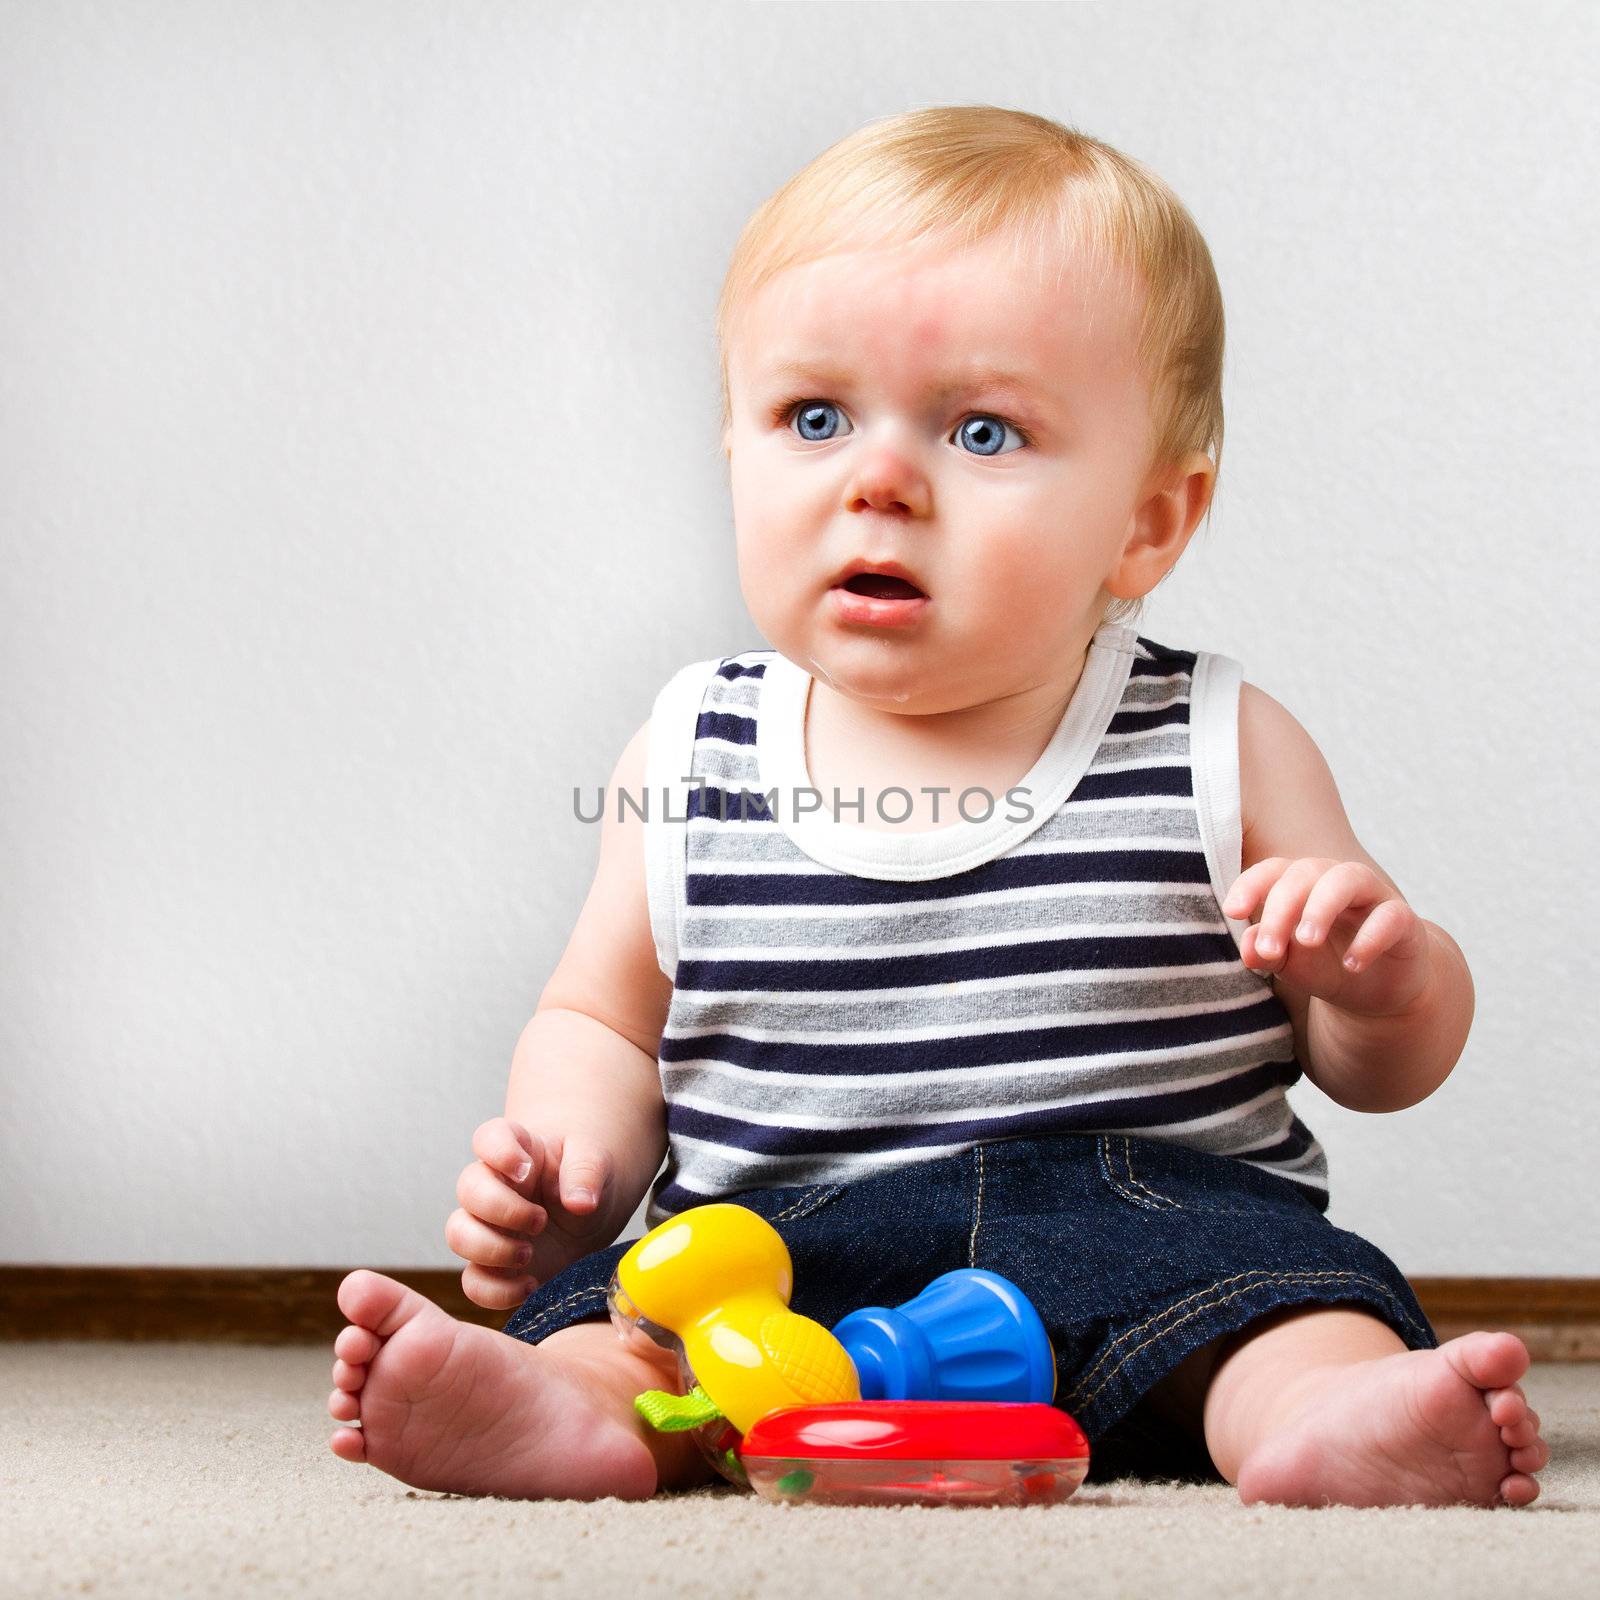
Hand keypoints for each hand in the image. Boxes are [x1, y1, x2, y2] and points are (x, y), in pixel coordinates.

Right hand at [447, 1117, 621, 1309]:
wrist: (592, 1217)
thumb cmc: (587, 1180)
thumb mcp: (598, 1164)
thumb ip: (587, 1172)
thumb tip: (580, 1202)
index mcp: (520, 1151)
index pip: (490, 1137)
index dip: (499, 1151)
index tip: (526, 1170)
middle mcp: (494, 1186)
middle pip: (467, 1189)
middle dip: (503, 1209)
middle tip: (540, 1222)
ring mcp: (488, 1226)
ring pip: (457, 1235)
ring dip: (491, 1249)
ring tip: (529, 1254)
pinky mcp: (492, 1266)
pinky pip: (472, 1281)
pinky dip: (496, 1291)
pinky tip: (530, 1284)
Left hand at [1223, 856, 1434, 1017]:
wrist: (1376, 990)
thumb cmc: (1325, 965)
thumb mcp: (1290, 964)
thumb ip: (1267, 952)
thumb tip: (1248, 948)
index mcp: (1301, 884)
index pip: (1273, 871)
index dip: (1251, 885)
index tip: (1234, 912)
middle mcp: (1335, 881)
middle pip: (1305, 872)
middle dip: (1282, 908)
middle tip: (1269, 949)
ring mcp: (1372, 896)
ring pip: (1348, 878)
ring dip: (1322, 907)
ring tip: (1306, 941)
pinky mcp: (1404, 921)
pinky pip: (1390, 916)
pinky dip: (1370, 938)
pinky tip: (1352, 964)